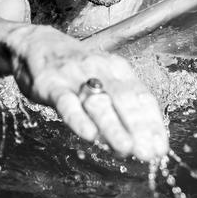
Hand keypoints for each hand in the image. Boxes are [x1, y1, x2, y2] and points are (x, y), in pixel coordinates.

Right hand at [6, 25, 168, 162]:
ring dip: (114, 128)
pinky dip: (79, 119)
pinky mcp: (52, 84)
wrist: (36, 43)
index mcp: (118, 69)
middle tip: (148, 153)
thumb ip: (117, 107)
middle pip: (125, 100)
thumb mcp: (102, 78)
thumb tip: (135, 140)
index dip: (153, 124)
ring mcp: (76, 76)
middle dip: (139, 128)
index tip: (161, 148)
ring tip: (125, 149)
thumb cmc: (73, 68)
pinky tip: (89, 135)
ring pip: (98, 104)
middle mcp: (101, 70)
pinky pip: (67, 103)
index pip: (142, 96)